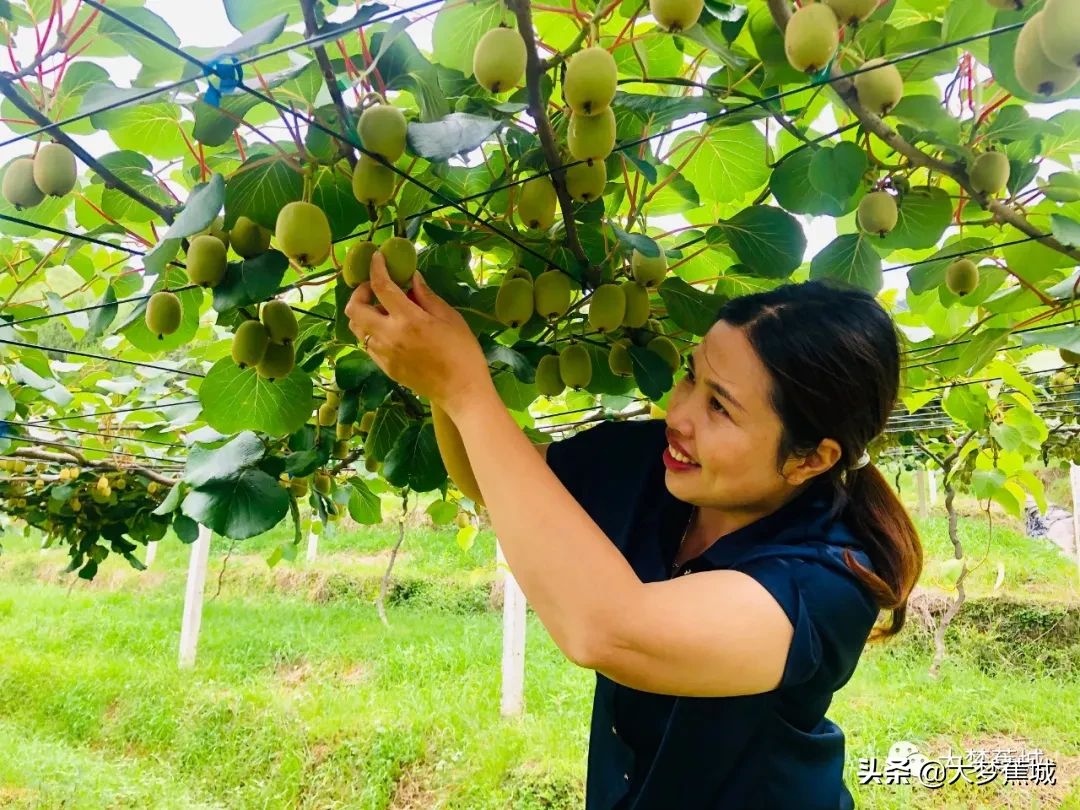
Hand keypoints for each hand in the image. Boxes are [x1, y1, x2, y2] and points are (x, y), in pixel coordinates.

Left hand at [344, 251, 490, 413]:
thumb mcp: (450, 318)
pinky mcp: (384, 367)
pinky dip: (372, 331)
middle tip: (377, 289)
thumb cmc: (463, 352)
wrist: (461, 391)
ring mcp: (383, 354)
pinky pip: (367, 344)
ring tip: (384, 310)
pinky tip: (390, 330)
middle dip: (360, 292)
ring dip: (363, 313)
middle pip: (354, 308)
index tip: (377, 257)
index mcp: (408, 320)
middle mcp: (389, 336)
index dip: (376, 268)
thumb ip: (427, 296)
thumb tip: (412, 279)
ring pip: (356, 328)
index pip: (381, 286)